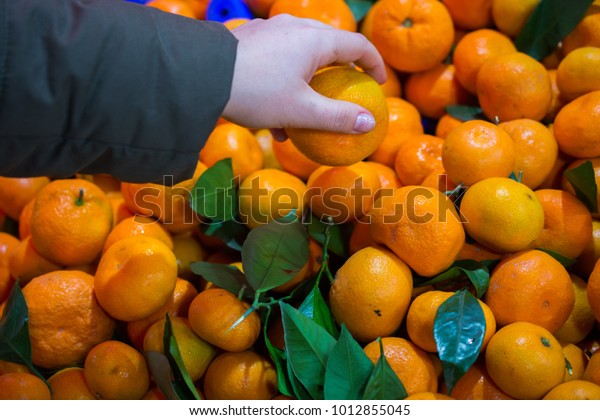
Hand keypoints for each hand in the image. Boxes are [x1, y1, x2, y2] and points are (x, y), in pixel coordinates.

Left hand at [221, 14, 385, 138]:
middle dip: (340, 73)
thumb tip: (369, 123)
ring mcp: (271, 31)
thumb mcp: (301, 111)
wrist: (200, 76)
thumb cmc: (255, 92)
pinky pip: (279, 60)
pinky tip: (275, 122)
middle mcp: (294, 27)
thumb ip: (338, 118)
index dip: (374, 64)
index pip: (357, 45)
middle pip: (330, 47)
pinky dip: (286, 86)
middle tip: (346, 94)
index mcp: (314, 39)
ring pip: (302, 56)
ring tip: (307, 118)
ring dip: (309, 86)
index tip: (379, 84)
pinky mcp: (251, 41)